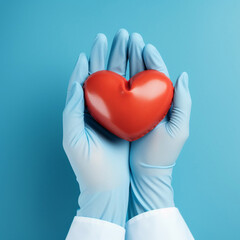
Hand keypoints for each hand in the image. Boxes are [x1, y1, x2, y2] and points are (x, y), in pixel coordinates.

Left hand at [62, 29, 130, 226]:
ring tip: (132, 45)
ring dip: (125, 63)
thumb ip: (72, 111)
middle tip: (120, 36)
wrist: (109, 187)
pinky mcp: (128, 122)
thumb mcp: (73, 139)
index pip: (85, 80)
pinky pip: (132, 98)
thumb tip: (76, 83)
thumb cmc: (88, 166)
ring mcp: (114, 115)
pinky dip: (137, 83)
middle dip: (111, 54)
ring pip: (120, 83)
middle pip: (104, 76)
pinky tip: (143, 71)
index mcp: (82, 112)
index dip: (90, 61)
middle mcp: (98, 110)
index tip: (97, 45)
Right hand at [126, 33, 191, 217]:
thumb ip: (183, 102)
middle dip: (137, 55)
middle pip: (144, 74)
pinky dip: (115, 81)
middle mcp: (151, 103)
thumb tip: (183, 76)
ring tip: (120, 45)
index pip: (159, 76)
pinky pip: (119, 95)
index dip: (153, 60)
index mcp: (165, 103)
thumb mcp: (179, 128)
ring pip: (131, 80)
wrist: (146, 175)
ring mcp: (136, 109)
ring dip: (126, 62)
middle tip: (130, 38)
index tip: (145, 46)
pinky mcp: (123, 117)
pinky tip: (108, 70)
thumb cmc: (163, 153)